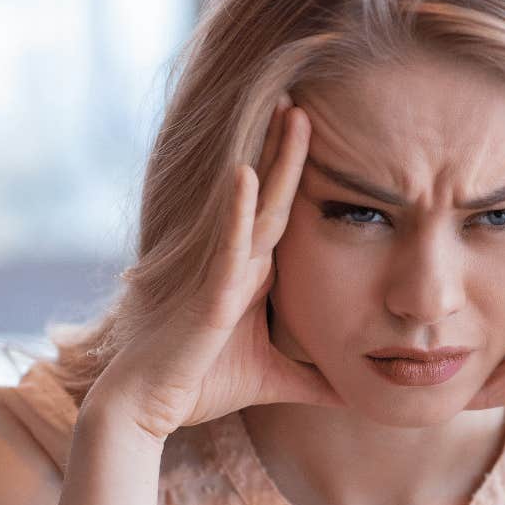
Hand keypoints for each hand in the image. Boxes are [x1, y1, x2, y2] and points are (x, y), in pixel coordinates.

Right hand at [93, 102, 339, 440]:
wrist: (147, 407)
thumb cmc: (198, 384)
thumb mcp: (274, 381)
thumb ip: (314, 381)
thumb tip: (356, 396)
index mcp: (252, 273)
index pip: (286, 214)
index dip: (302, 173)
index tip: (327, 132)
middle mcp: (237, 261)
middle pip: (272, 194)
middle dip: (288, 146)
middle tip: (306, 96)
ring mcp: (220, 270)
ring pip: (254, 204)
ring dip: (273, 158)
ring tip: (291, 111)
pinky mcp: (208, 291)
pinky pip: (227, 243)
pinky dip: (237, 209)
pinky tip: (247, 172)